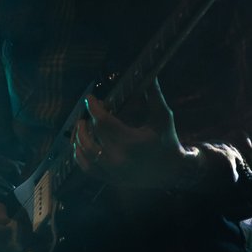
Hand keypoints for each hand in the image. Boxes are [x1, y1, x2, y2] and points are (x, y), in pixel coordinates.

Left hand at [72, 79, 199, 189]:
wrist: (173, 171)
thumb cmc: (167, 140)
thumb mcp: (162, 117)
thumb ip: (153, 95)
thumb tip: (147, 73)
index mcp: (131, 142)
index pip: (103, 121)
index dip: (93, 107)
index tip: (90, 98)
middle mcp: (119, 158)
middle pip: (90, 137)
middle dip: (84, 122)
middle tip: (86, 113)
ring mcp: (112, 172)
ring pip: (84, 154)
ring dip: (78, 138)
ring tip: (80, 126)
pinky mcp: (110, 179)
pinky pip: (86, 168)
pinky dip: (79, 155)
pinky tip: (79, 144)